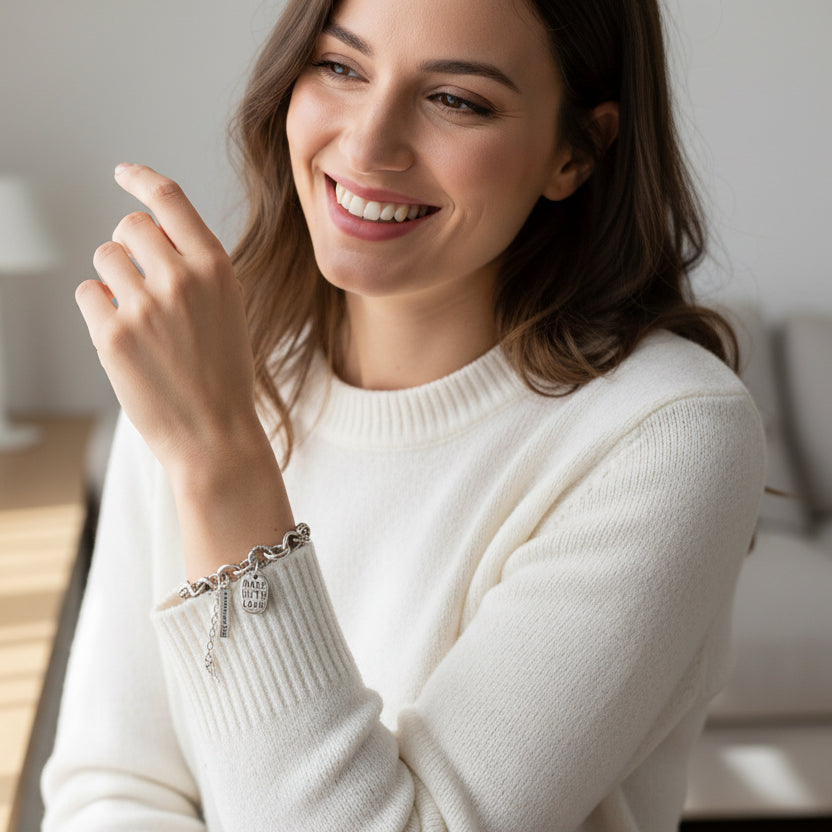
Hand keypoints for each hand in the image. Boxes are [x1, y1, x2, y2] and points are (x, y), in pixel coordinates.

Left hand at [77, 164, 262, 480]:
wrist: (215, 434)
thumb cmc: (223, 374)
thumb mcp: (229, 309)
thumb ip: (196, 267)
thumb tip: (145, 232)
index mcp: (217, 268)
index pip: (169, 200)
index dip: (142, 179)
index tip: (124, 173)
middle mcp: (181, 278)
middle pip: (130, 226)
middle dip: (130, 247)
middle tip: (142, 282)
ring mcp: (145, 306)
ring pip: (105, 258)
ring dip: (114, 282)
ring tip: (141, 320)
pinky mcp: (113, 334)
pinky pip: (87, 294)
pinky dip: (99, 310)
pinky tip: (124, 338)